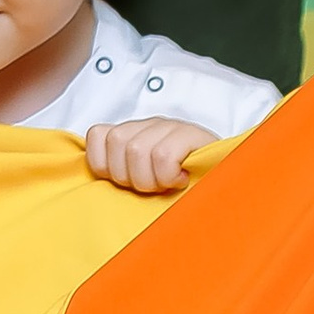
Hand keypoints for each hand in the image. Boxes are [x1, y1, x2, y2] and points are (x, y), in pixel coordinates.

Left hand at [83, 116, 207, 194]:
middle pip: (117, 142)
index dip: (104, 165)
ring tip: (165, 184)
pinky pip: (163, 156)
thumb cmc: (177, 188)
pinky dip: (168, 176)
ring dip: (149, 178)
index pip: (97, 135)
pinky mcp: (192, 134)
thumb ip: (117, 176)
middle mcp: (150, 125)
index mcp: (132, 133)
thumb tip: (89, 188)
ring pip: (136, 149)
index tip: (124, 182)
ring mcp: (171, 126)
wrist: (224, 182)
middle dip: (128, 176)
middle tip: (150, 186)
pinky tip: (180, 180)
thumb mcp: (140, 182)